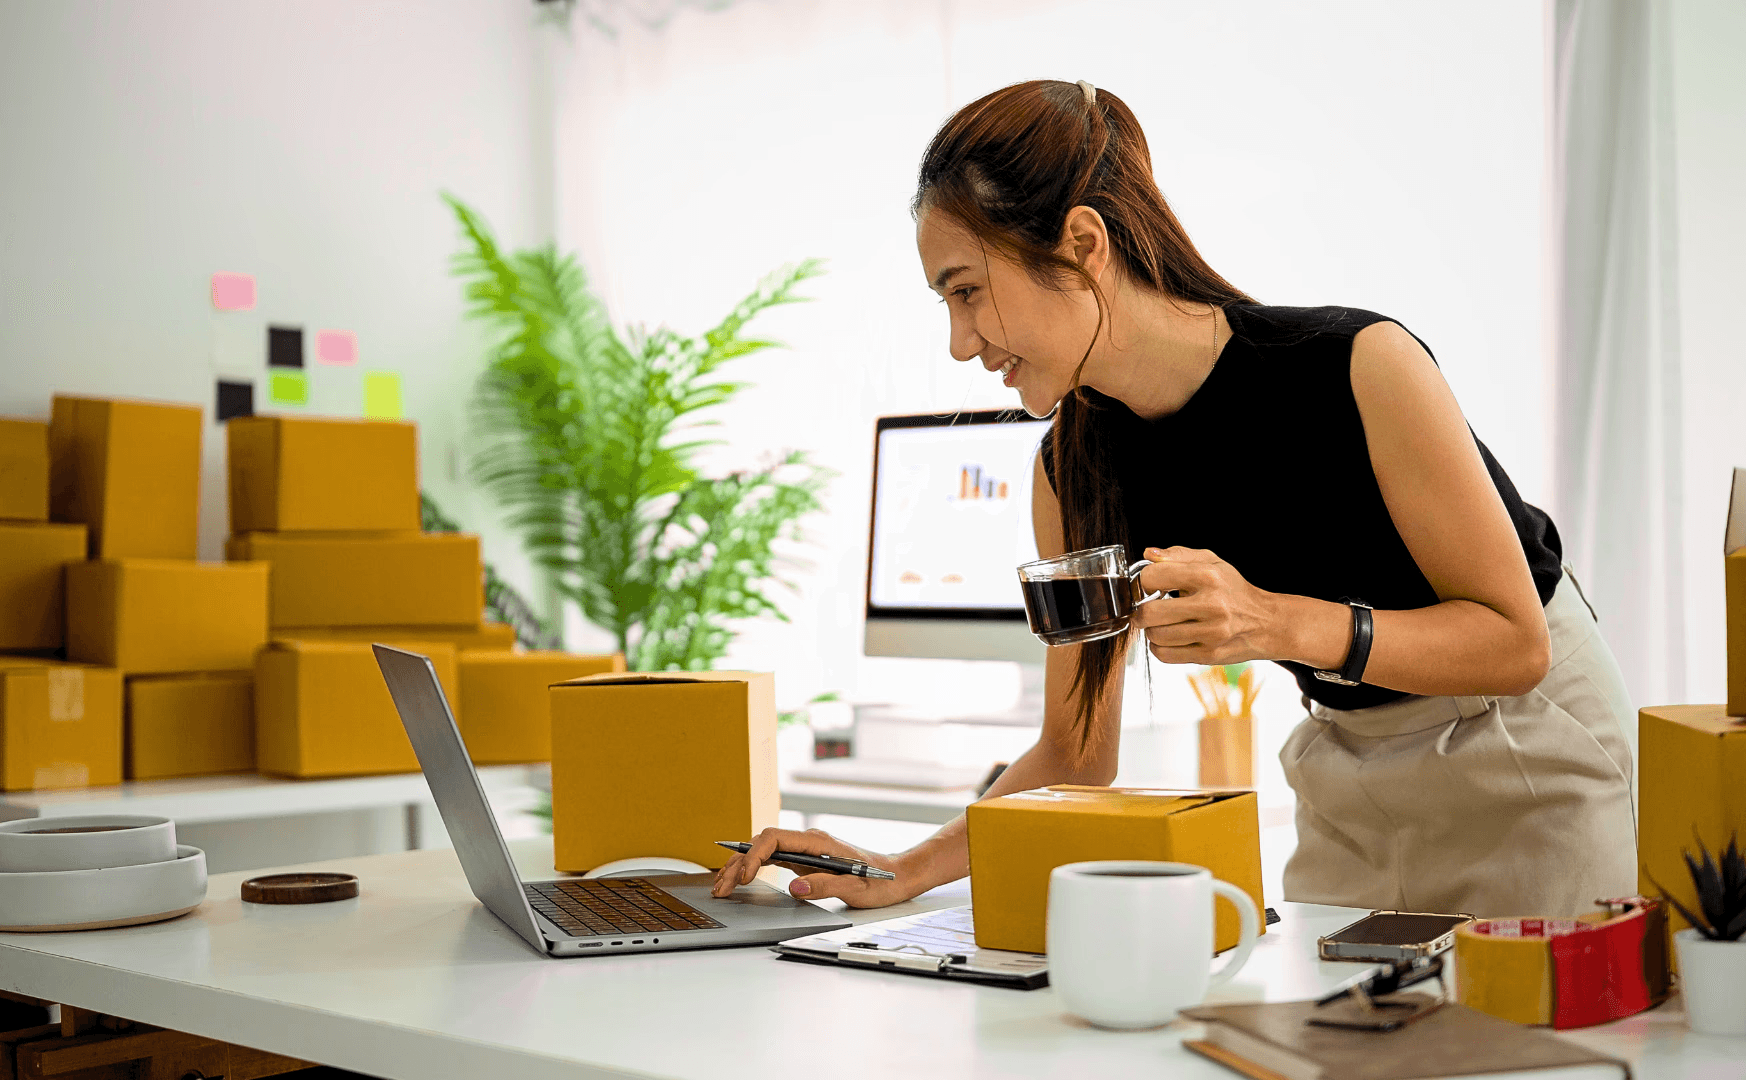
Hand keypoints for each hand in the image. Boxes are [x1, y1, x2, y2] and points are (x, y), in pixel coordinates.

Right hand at [710, 827, 912, 907]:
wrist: (895, 876)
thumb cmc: (879, 882)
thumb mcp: (856, 889)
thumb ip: (826, 886)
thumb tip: (794, 886)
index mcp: (818, 842)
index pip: (775, 838)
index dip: (755, 855)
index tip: (747, 876)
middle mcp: (808, 841)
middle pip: (763, 843)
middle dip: (739, 863)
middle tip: (722, 887)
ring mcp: (805, 849)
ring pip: (764, 850)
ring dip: (741, 866)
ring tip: (722, 885)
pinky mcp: (804, 859)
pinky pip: (772, 858)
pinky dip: (753, 868)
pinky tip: (741, 879)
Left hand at [1130, 546, 1278, 665]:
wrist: (1266, 622)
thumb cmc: (1233, 591)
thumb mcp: (1211, 563)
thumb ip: (1177, 555)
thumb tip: (1148, 555)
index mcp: (1209, 576)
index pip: (1154, 577)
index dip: (1144, 581)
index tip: (1150, 586)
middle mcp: (1212, 605)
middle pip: (1150, 613)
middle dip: (1141, 611)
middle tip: (1148, 609)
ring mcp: (1211, 633)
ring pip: (1156, 636)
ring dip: (1151, 630)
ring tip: (1163, 623)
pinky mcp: (1209, 655)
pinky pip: (1165, 655)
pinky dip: (1159, 647)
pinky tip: (1170, 638)